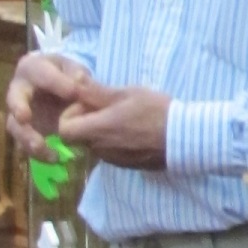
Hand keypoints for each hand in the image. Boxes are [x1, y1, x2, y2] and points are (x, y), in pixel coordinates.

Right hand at [7, 52, 91, 156]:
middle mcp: (18, 90)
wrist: (63, 92)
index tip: (74, 92)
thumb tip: (79, 81)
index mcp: (31, 68)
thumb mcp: (74, 69)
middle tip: (24, 118)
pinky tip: (54, 159)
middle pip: (14, 99)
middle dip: (18, 108)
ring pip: (15, 126)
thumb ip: (77, 74)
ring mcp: (18, 113)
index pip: (40, 73)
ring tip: (41, 148)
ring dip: (26, 138)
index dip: (56, 82)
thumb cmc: (67, 75)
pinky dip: (38, 153)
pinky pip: (25, 144)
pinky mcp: (24, 133)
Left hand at [54, 75, 174, 172]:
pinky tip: (134, 130)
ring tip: (124, 117)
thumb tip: (73, 82)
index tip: (87, 104)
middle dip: (87, 121)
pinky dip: (115, 141)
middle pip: (79, 137)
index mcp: (97, 130)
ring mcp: (113, 159)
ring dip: (102, 131)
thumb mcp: (126, 93)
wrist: (184, 138)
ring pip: (95, 144)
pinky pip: (110, 152)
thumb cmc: (155, 111)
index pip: (63, 130)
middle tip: (108, 107)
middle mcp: (101, 149)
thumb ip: (96, 91)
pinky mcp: (126, 165)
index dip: (70, 115)